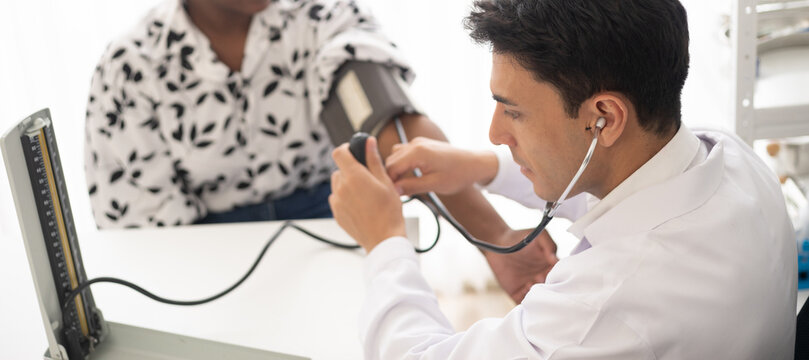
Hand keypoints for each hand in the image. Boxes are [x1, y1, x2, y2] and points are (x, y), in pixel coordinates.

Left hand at [330, 137, 405, 252]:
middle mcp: (341, 187)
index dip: (346, 149)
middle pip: (339, 169)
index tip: (354, 152)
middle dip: (351, 169)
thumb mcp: (386, 181)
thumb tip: (368, 142)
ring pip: (337, 184)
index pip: (339, 153)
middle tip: (367, 178)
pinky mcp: (337, 213)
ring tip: (365, 193)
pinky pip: (337, 198)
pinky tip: (360, 204)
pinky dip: (345, 197)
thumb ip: (374, 159)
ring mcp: (337, 202)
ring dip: (347, 183)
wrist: (384, 239)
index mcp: (354, 176)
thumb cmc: (389, 212)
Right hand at [385, 137, 497, 195]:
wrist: (475, 164)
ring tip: (403, 185)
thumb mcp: (434, 184)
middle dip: (391, 176)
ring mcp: (419, 142)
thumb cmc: (458, 174)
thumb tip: (394, 190)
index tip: (392, 195)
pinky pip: (405, 152)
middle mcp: (415, 144)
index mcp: (417, 152)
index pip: (391, 166)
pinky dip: (404, 163)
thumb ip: (411, 186)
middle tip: (396, 193)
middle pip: (391, 160)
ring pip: (396, 155)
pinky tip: (410, 176)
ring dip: (397, 169)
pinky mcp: (423, 144)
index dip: (389, 181)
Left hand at [484, 229, 558, 302]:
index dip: (559, 278)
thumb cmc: (520, 238)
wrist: (497, 243)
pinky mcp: (517, 293)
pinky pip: (525, 303)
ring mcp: (530, 287)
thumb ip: (549, 245)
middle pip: (551, 291)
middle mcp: (542, 279)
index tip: (555, 274)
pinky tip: (526, 287)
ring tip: (532, 282)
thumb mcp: (538, 235)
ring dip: (539, 294)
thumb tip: (555, 260)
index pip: (560, 278)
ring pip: (540, 299)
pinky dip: (528, 301)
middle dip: (549, 287)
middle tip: (542, 278)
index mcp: (550, 268)